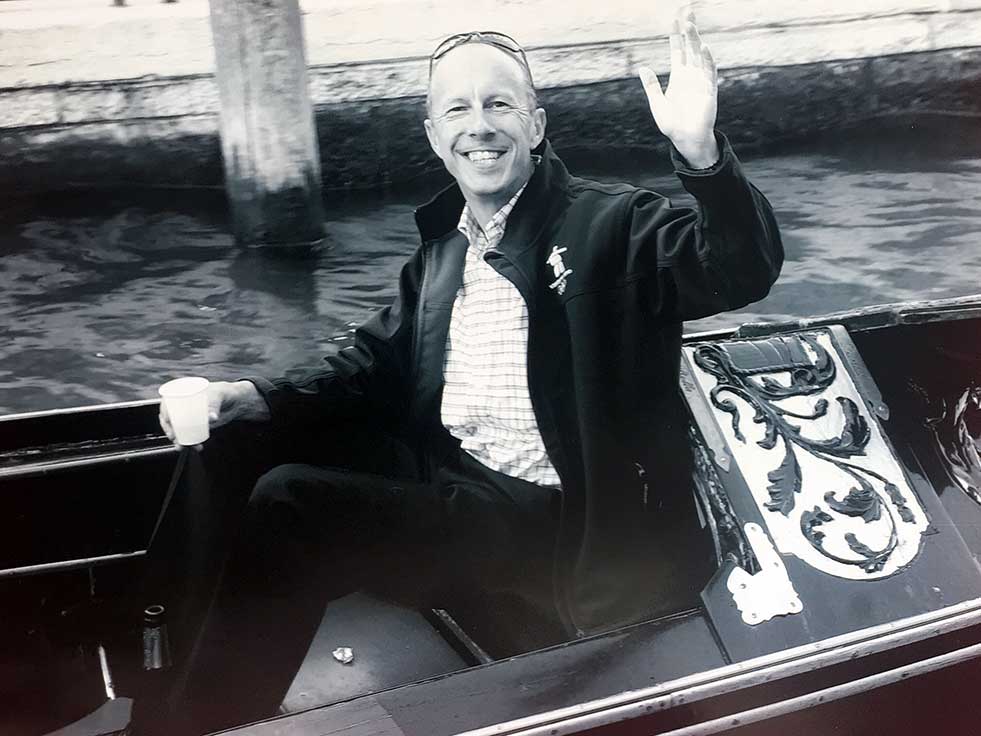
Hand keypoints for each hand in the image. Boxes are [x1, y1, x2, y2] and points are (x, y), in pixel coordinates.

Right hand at [158, 380, 269, 448]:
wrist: (235, 401)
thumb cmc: (224, 392)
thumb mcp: (219, 395)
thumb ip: (214, 406)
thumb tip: (212, 418)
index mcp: (183, 394)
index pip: (167, 406)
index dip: (165, 416)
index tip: (169, 425)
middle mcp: (183, 406)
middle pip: (170, 420)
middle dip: (171, 431)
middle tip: (176, 439)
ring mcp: (189, 417)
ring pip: (178, 430)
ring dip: (179, 440)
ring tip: (184, 446)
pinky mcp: (196, 427)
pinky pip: (189, 435)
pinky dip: (190, 442)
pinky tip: (195, 446)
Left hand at [638, 5, 719, 168]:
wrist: (685, 139)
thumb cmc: (672, 124)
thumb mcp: (657, 103)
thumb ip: (651, 85)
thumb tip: (642, 68)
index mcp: (678, 78)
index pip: (677, 52)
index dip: (676, 36)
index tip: (674, 20)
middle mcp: (690, 76)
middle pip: (690, 48)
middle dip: (688, 31)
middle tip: (686, 13)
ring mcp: (700, 81)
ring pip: (699, 55)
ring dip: (695, 40)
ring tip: (690, 25)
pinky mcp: (709, 90)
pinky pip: (709, 72)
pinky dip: (707, 60)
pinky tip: (703, 47)